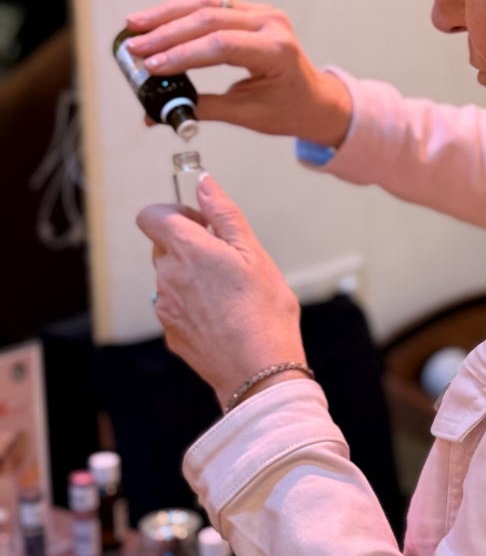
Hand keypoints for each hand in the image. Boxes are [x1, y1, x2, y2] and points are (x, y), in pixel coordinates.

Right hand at [125, 0, 351, 145]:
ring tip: (135, 26)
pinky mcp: (252, 11)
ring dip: (168, 15)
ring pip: (207, 4)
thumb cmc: (288, 109)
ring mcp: (263, 14)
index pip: (221, 46)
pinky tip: (158, 20)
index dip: (182, 54)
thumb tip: (158, 113)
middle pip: (210, 19)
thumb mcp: (247, 114)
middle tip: (134, 46)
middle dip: (167, 33)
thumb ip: (202, 109)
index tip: (151, 66)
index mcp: (277, 51)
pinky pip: (213, 4)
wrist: (315, 99)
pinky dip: (182, 13)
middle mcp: (271, 24)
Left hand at [137, 174, 306, 408]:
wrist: (259, 371)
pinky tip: (223, 316)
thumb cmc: (264, 312)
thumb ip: (224, 214)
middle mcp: (167, 276)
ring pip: (171, 278)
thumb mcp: (253, 253)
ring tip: (230, 294)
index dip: (175, 213)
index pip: (153, 215)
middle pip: (164, 246)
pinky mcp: (171, 332)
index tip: (202, 223)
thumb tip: (205, 184)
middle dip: (190, 245)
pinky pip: (176, 307)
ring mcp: (165, 307)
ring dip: (193, 277)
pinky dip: (194, 305)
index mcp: (187, 249)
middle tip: (227, 260)